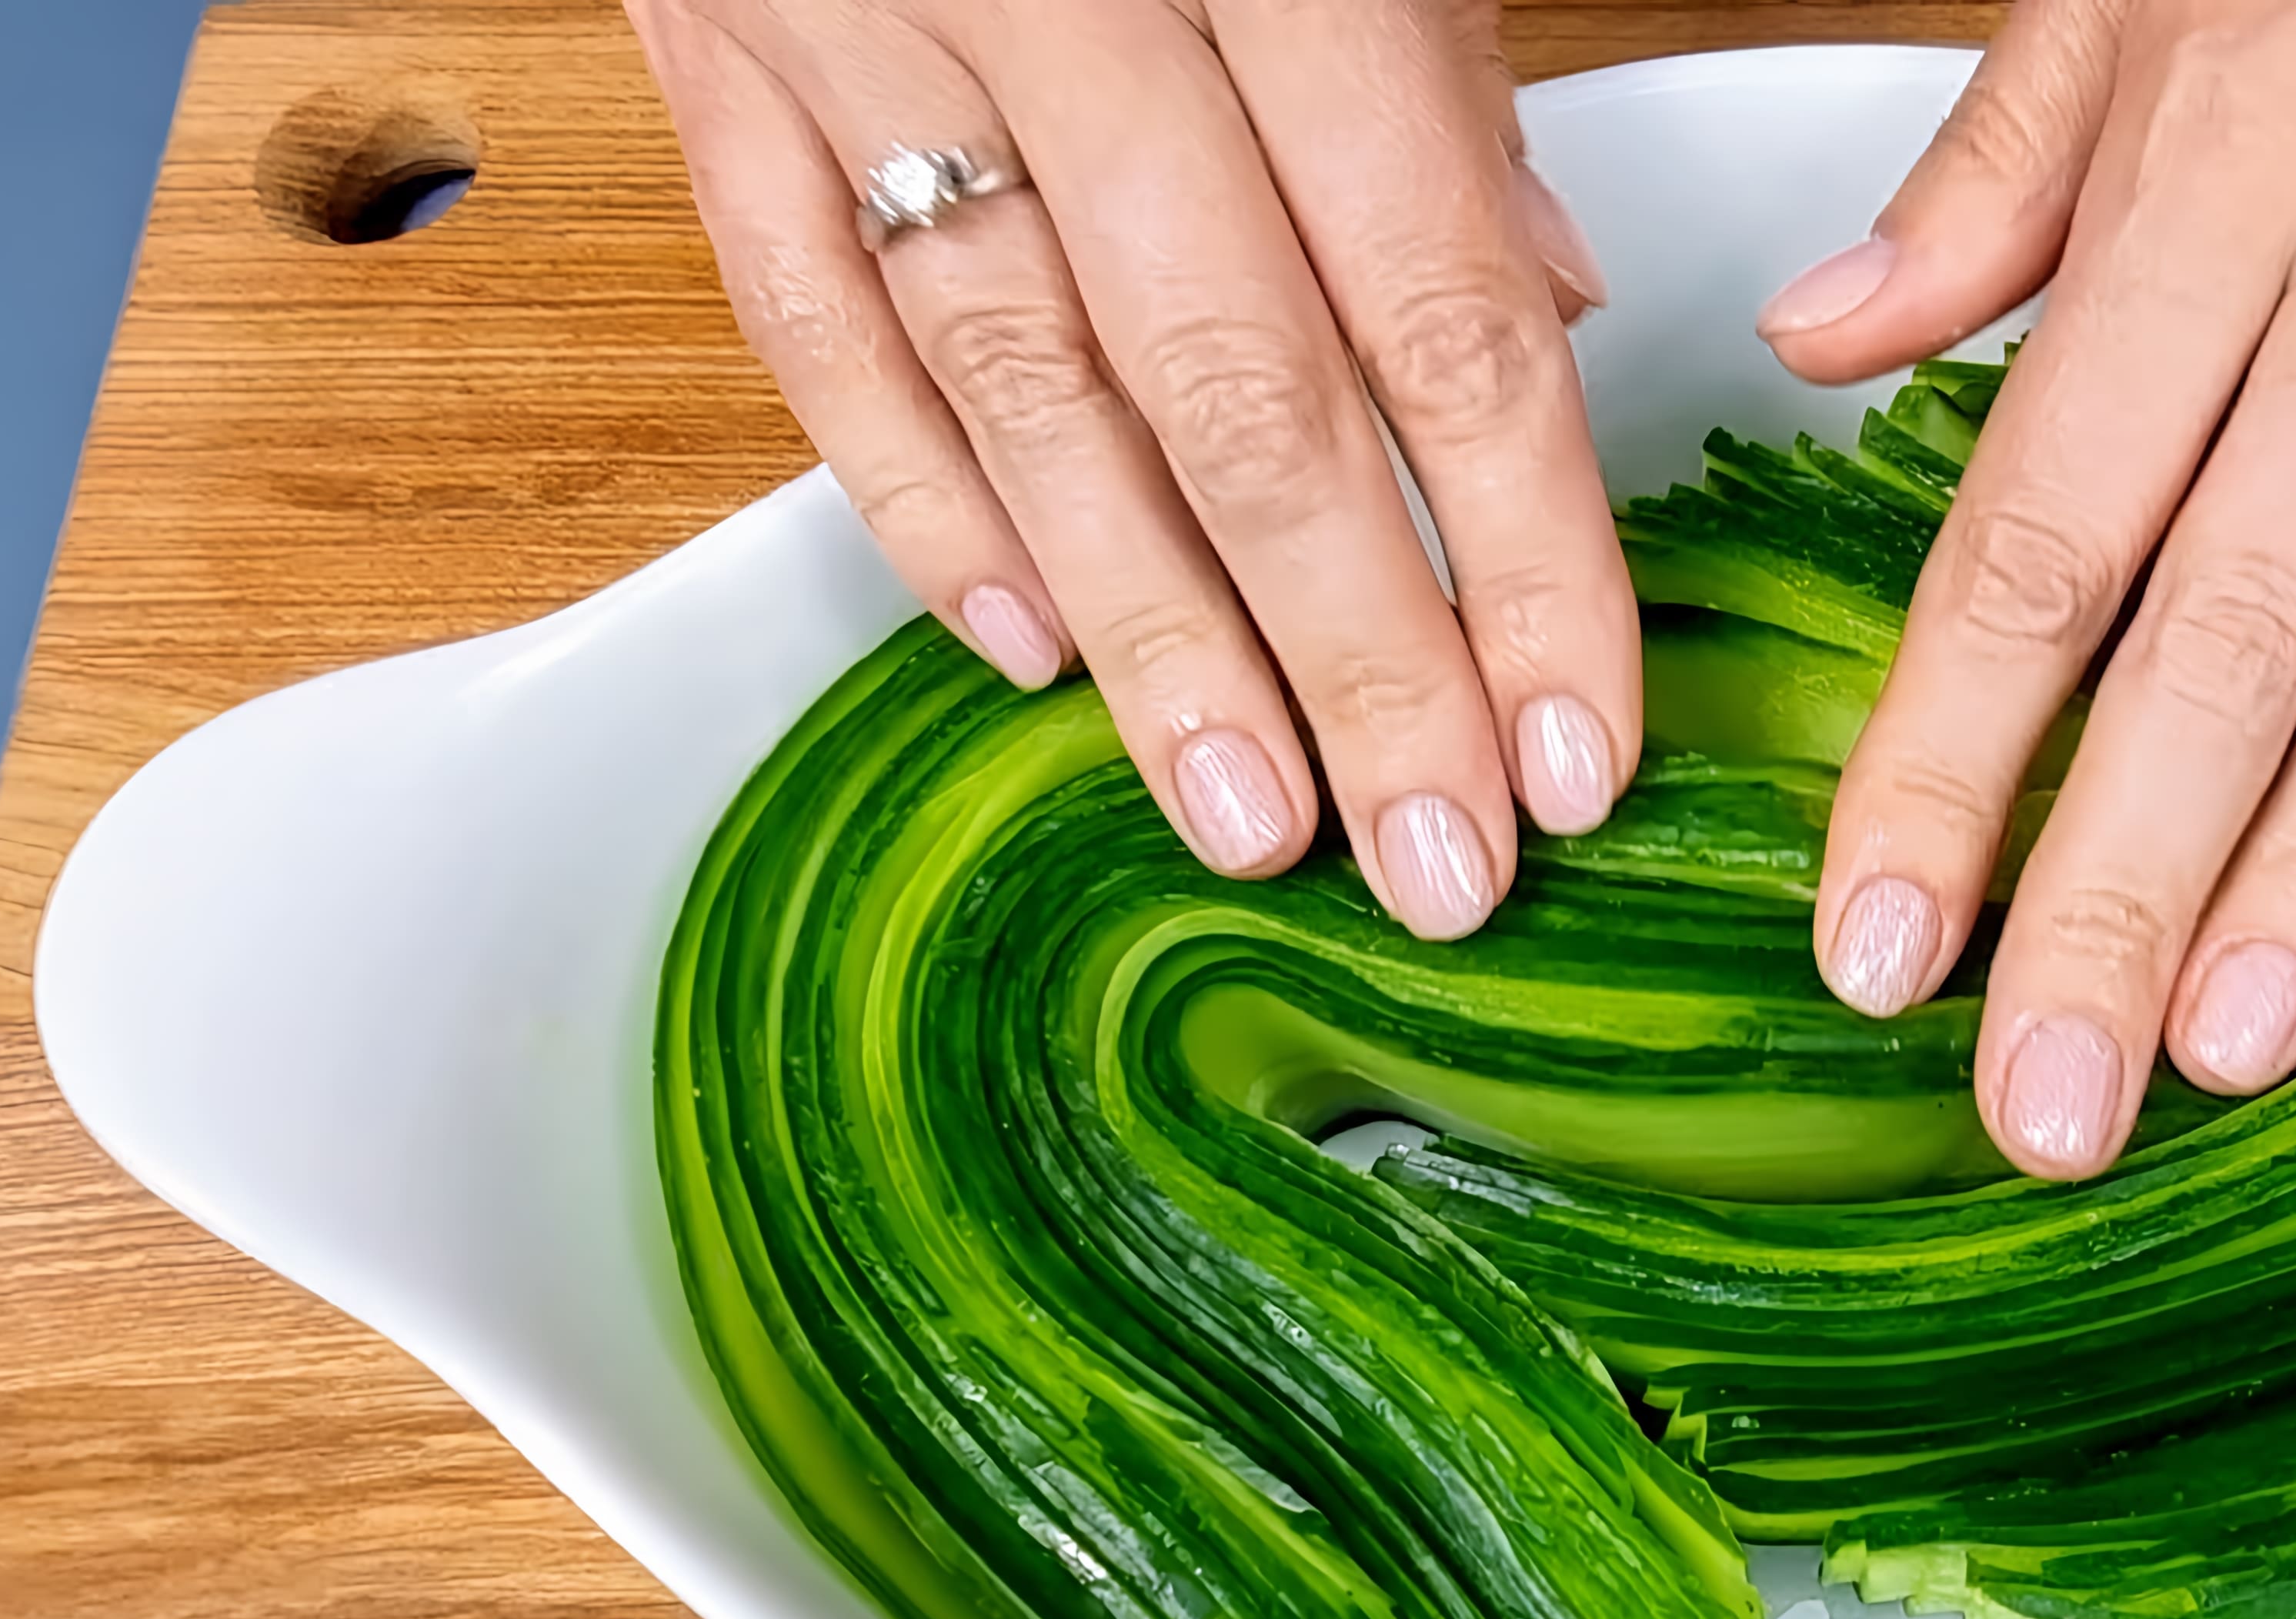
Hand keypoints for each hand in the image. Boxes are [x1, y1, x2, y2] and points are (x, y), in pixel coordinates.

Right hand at [628, 0, 1638, 939]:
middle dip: (1357, 658)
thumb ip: (1452, 79)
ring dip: (1147, 634)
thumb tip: (1547, 311)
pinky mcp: (715, 48)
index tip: (1580, 738)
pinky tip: (1018, 644)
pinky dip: (908, 492)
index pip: (1437, 310)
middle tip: (1439, 859)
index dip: (1522, 551)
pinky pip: (809, 313)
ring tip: (1247, 816)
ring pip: (1024, 392)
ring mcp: (863, 25)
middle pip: (1240, 396)